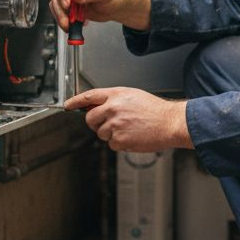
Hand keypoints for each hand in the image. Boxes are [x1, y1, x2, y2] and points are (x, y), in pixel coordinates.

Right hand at [48, 0, 151, 30]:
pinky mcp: (69, 5)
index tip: (68, 3)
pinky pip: (60, 12)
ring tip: (70, 25)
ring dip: (60, 16)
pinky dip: (64, 20)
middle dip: (60, 7)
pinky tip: (74, 24)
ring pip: (55, 3)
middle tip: (68, 19)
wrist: (117, 5)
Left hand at [65, 87, 191, 151]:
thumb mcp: (133, 96)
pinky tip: (133, 137)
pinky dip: (121, 144)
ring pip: (101, 133)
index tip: (68, 105)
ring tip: (129, 129)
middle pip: (90, 118)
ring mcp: (115, 124)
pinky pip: (112, 144)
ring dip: (111, 134)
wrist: (170, 122)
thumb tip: (98, 106)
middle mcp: (112, 108)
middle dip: (96, 123)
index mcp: (116, 95)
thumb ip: (114, 99)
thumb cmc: (156, 111)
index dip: (76, 101)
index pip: (89, 96)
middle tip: (109, 124)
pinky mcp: (119, 139)